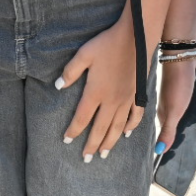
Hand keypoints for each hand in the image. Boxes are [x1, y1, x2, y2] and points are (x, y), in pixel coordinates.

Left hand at [58, 15, 142, 161]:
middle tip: (86, 159)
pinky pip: (135, 116)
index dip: (73, 131)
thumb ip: (70, 71)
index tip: (66, 140)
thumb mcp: (84, 54)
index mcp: (95, 92)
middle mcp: (111, 101)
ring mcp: (126, 99)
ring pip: (117, 128)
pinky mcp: (138, 94)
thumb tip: (57, 86)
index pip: (82, 118)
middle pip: (100, 129)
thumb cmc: (107, 43)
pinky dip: (131, 127)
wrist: (136, 37)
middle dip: (91, 145)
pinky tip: (127, 134)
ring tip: (103, 154)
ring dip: (110, 143)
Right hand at [155, 61, 195, 159]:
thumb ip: (168, 131)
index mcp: (168, 116)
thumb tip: (159, 151)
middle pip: (192, 128)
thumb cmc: (176, 84)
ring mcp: (188, 99)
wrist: (184, 56)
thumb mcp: (173, 111)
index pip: (178, 137)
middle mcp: (178, 109)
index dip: (190, 147)